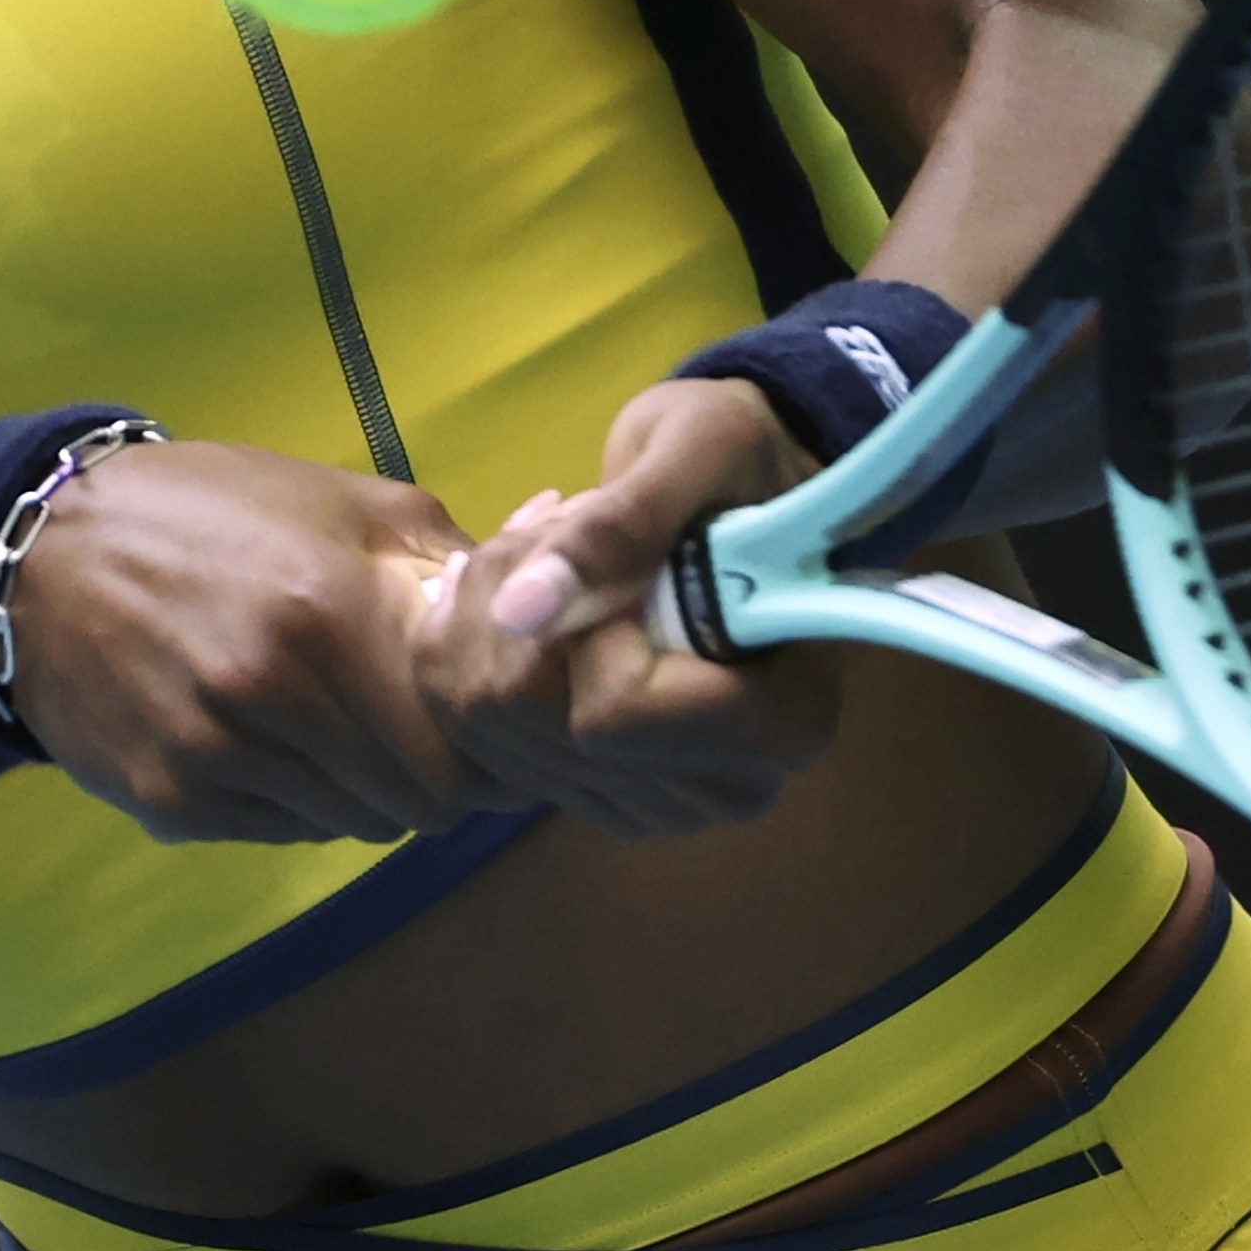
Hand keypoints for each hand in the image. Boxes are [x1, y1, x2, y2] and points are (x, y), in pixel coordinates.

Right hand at [1, 440, 514, 845]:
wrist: (41, 555)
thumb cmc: (210, 512)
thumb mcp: (338, 500)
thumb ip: (445, 556)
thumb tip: (550, 578)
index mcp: (330, 612)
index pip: (464, 748)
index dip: (494, 748)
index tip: (493, 727)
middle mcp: (274, 696)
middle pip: (419, 802)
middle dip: (442, 776)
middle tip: (427, 732)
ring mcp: (216, 760)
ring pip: (356, 825)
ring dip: (372, 789)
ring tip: (344, 725)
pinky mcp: (173, 804)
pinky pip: (284, 832)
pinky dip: (303, 800)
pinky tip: (276, 740)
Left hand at [411, 376, 838, 834]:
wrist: (735, 486)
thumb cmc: (745, 456)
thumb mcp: (700, 450)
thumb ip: (622, 529)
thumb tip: (523, 613)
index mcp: (782, 721)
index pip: (612, 716)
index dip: (586, 627)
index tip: (621, 551)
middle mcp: (723, 787)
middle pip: (536, 726)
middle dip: (520, 605)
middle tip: (567, 523)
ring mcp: (652, 800)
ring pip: (486, 724)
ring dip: (489, 611)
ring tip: (548, 546)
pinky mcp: (590, 787)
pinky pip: (468, 726)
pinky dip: (468, 637)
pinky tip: (510, 585)